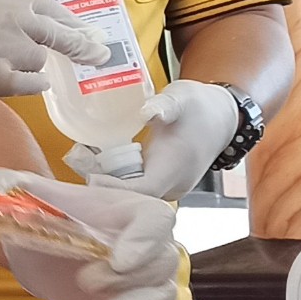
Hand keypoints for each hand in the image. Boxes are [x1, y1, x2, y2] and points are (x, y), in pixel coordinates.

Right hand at [0, 0, 107, 98]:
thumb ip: (13, 16)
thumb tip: (68, 32)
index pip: (47, 6)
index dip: (72, 21)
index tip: (90, 33)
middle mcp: (4, 18)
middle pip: (56, 31)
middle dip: (81, 44)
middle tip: (100, 55)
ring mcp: (2, 46)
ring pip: (39, 57)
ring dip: (31, 64)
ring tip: (4, 65)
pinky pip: (33, 81)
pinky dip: (31, 83)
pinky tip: (16, 81)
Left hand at [0, 169, 179, 299]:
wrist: (43, 252)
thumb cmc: (46, 218)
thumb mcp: (30, 198)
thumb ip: (14, 186)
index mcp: (130, 211)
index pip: (156, 218)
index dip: (144, 238)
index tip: (119, 258)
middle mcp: (148, 245)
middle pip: (160, 261)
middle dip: (127, 277)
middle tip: (86, 280)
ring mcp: (146, 281)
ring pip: (163, 294)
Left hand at [69, 80, 240, 202]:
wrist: (223, 117)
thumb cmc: (199, 107)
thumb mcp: (181, 98)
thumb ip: (165, 104)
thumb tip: (149, 111)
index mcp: (175, 168)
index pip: (142, 190)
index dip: (115, 189)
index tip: (90, 177)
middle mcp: (173, 185)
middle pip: (134, 201)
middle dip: (105, 191)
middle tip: (78, 170)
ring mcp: (170, 188)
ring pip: (136, 199)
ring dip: (111, 188)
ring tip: (83, 168)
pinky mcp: (165, 185)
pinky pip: (139, 191)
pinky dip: (120, 183)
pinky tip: (101, 168)